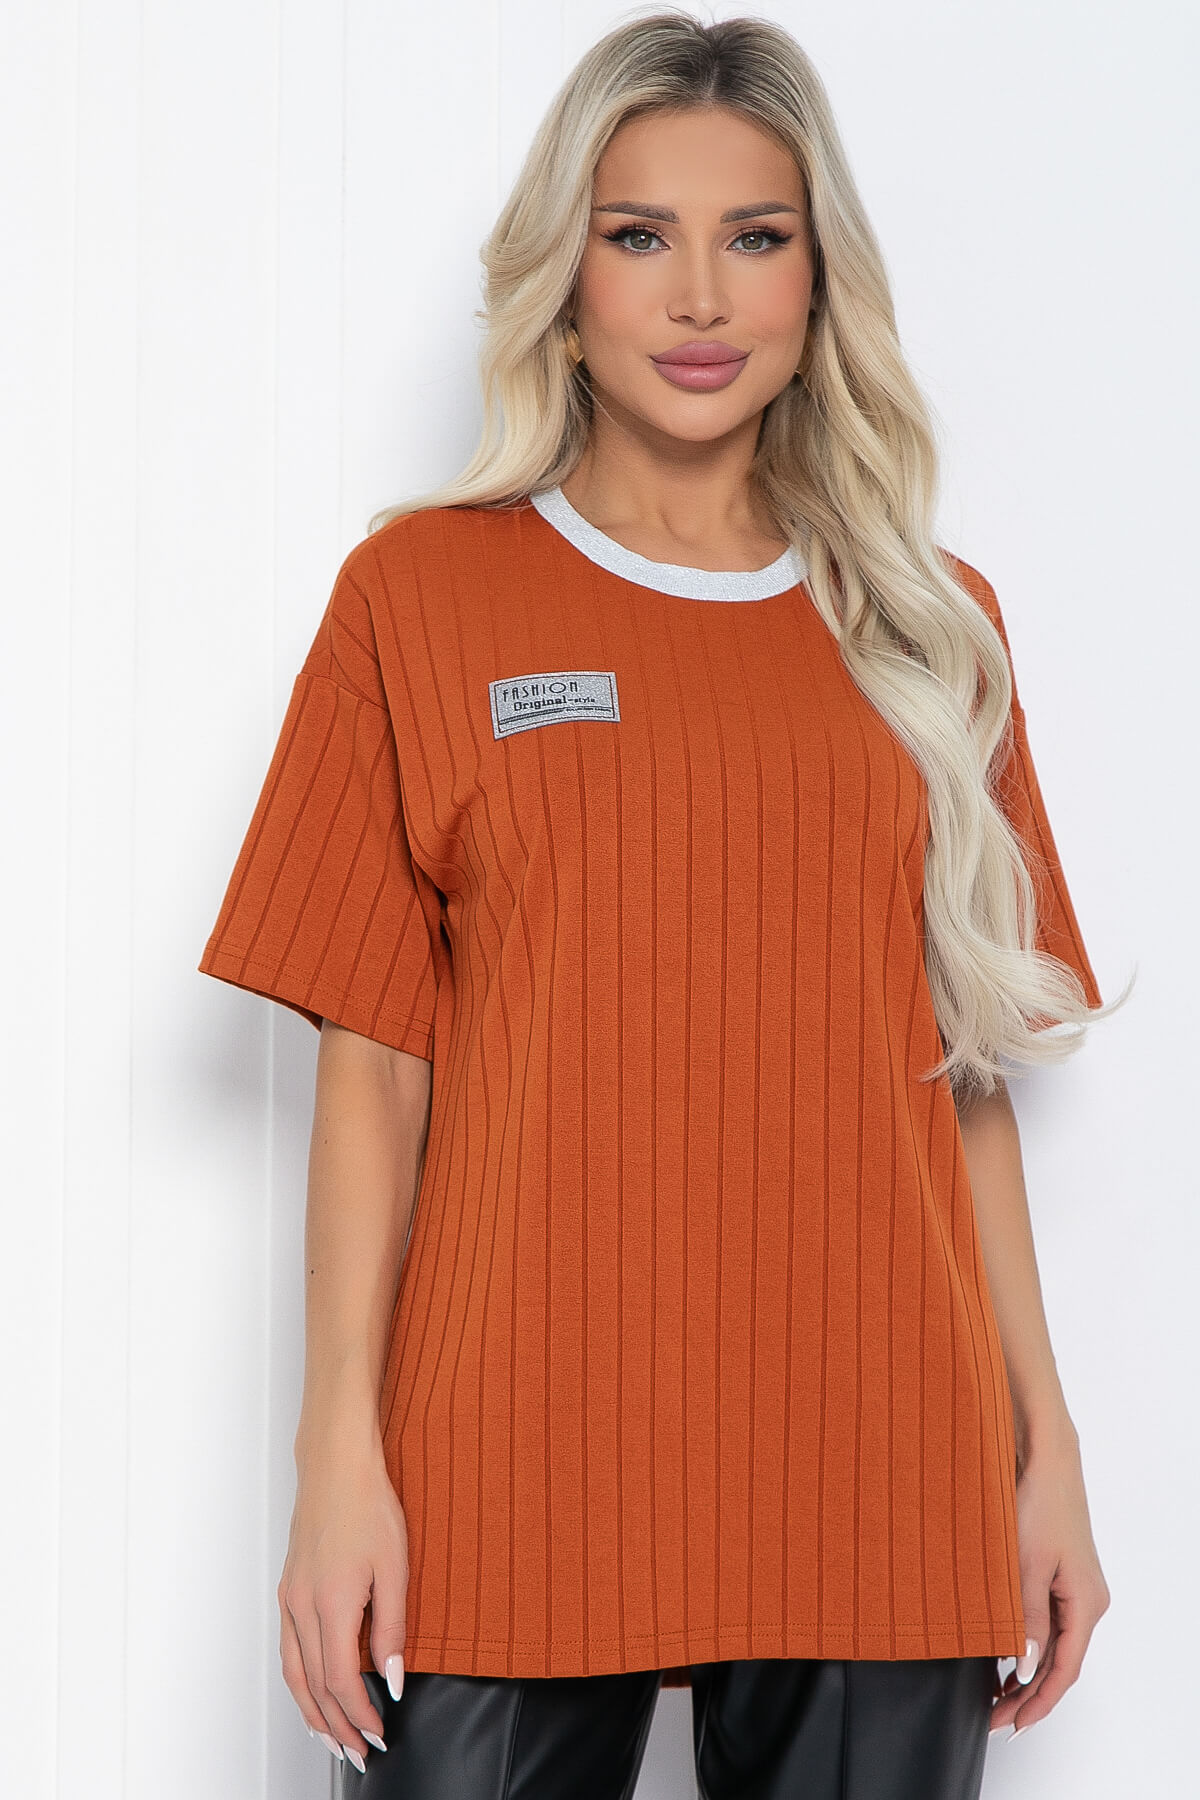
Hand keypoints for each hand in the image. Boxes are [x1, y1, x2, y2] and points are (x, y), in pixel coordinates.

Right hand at [277, 1438, 409, 1769]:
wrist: (337, 1466)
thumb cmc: (368, 1505)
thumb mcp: (396, 1567)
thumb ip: (394, 1628)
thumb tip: (393, 1678)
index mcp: (332, 1604)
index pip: (340, 1681)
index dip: (359, 1715)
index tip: (379, 1735)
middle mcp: (303, 1607)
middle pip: (313, 1687)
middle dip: (336, 1727)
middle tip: (358, 1754)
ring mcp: (290, 1599)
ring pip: (294, 1673)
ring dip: (312, 1712)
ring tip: (332, 1740)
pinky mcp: (288, 1590)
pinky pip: (289, 1650)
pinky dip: (300, 1682)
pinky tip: (312, 1692)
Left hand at [990, 1427, 1110, 1736]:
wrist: (1045, 1459)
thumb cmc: (1039, 1505)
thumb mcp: (1027, 1566)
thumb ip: (1026, 1620)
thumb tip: (1025, 1669)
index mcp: (1086, 1604)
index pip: (1065, 1670)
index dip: (1038, 1702)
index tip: (1011, 1725)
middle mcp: (1087, 1601)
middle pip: (1060, 1662)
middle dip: (1028, 1695)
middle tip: (994, 1719)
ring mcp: (1075, 1588)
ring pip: (1053, 1645)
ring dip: (1026, 1672)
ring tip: (994, 1696)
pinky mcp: (1061, 1575)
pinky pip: (1048, 1622)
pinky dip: (1027, 1643)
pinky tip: (1005, 1656)